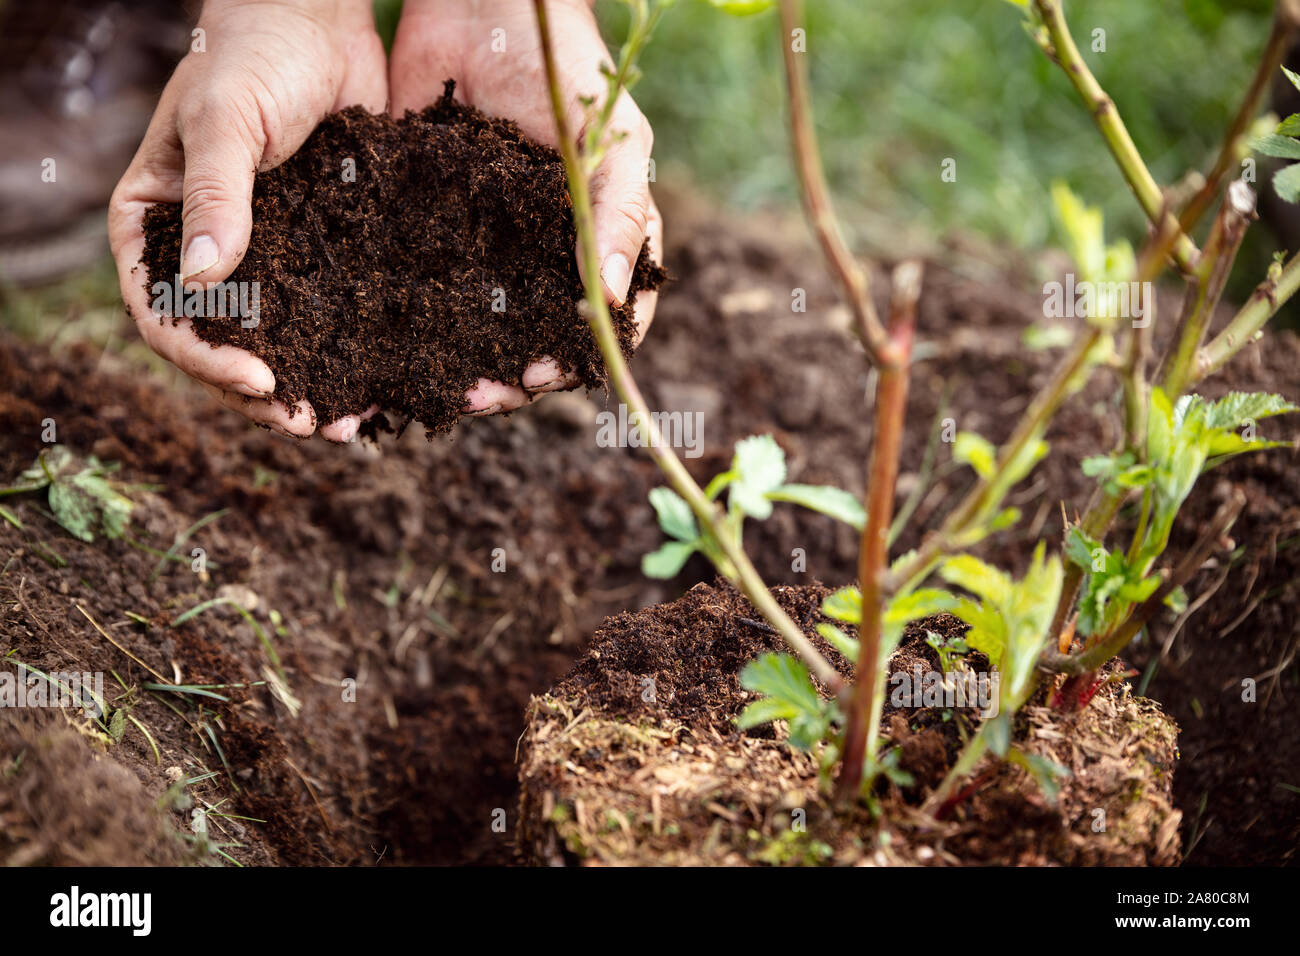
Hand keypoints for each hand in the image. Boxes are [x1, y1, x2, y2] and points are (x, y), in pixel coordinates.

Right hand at [109, 0, 386, 441]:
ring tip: (348, 421)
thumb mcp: (224, 121)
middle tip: (311, 423)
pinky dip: (348, 347)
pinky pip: (327, 310)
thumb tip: (206, 281)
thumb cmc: (252, 56)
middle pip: (219, 342)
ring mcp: (264, 254)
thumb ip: (215, 195)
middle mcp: (206, 250)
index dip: (203, 357)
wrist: (317, 22)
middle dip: (260, 391)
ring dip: (308, 382)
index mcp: (157, 225)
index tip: (258, 380)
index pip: (162, 312)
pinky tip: (382, 378)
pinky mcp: (318, 249)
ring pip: (277, 337)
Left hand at [389, 0, 661, 415]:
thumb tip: (616, 301)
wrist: (486, 4)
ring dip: (462, 363)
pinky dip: (411, 322)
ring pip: (477, 324)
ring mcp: (486, 244)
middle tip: (478, 397)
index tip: (544, 376)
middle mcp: (542, 255)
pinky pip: (422, 283)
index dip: (579, 359)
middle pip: (534, 339)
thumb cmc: (571, 73)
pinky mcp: (430, 225)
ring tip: (437, 391)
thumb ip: (623, 218)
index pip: (602, 322)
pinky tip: (387, 348)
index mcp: (598, 243)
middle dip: (511, 378)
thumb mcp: (615, 144)